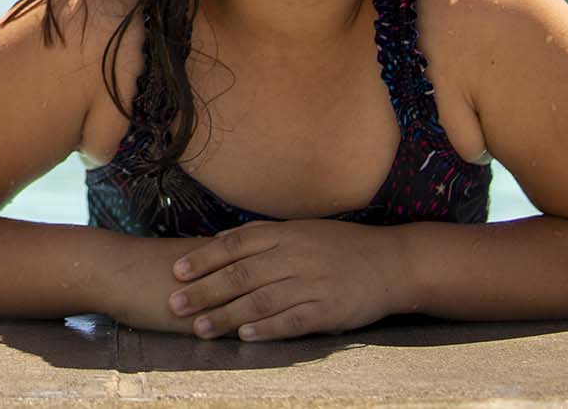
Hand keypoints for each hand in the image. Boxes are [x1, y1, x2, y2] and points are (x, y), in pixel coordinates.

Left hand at [164, 221, 407, 340]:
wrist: (393, 262)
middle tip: (174, 304)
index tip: (175, 272)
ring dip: (226, 315)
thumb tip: (218, 245)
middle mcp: (295, 256)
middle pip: (240, 274)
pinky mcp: (330, 309)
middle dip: (204, 290)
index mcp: (285, 233)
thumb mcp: (300, 231)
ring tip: (200, 328)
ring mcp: (313, 283)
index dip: (203, 258)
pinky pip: (293, 320)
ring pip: (261, 300)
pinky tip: (245, 337)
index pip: (234, 244)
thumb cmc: (339, 247)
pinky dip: (267, 329)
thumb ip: (263, 239)